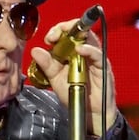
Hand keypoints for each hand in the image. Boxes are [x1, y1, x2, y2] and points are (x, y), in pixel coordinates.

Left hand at [30, 18, 117, 136]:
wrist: (90, 112)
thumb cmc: (75, 93)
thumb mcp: (55, 80)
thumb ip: (46, 66)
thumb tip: (35, 50)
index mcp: (71, 52)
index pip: (65, 33)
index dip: (56, 31)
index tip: (48, 39)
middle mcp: (84, 51)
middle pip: (78, 30)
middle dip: (64, 28)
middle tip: (54, 35)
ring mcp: (94, 57)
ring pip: (89, 37)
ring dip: (76, 33)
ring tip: (64, 36)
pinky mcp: (103, 66)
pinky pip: (97, 54)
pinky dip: (89, 50)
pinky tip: (80, 49)